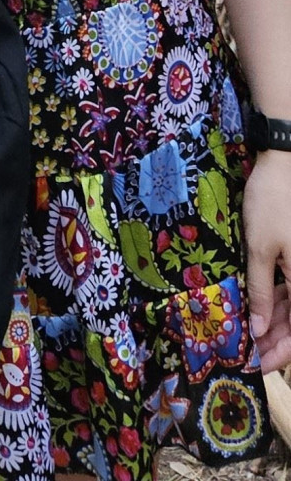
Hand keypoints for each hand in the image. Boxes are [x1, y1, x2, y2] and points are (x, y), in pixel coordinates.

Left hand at [243, 150, 290, 371]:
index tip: (255, 367)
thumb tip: (258, 331)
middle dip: (274, 345)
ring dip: (274, 326)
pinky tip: (256, 313)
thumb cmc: (271, 202)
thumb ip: (260, 292)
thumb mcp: (260, 249)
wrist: (285, 163)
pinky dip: (275, 303)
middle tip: (245, 358)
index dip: (279, 355)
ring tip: (246, 340)